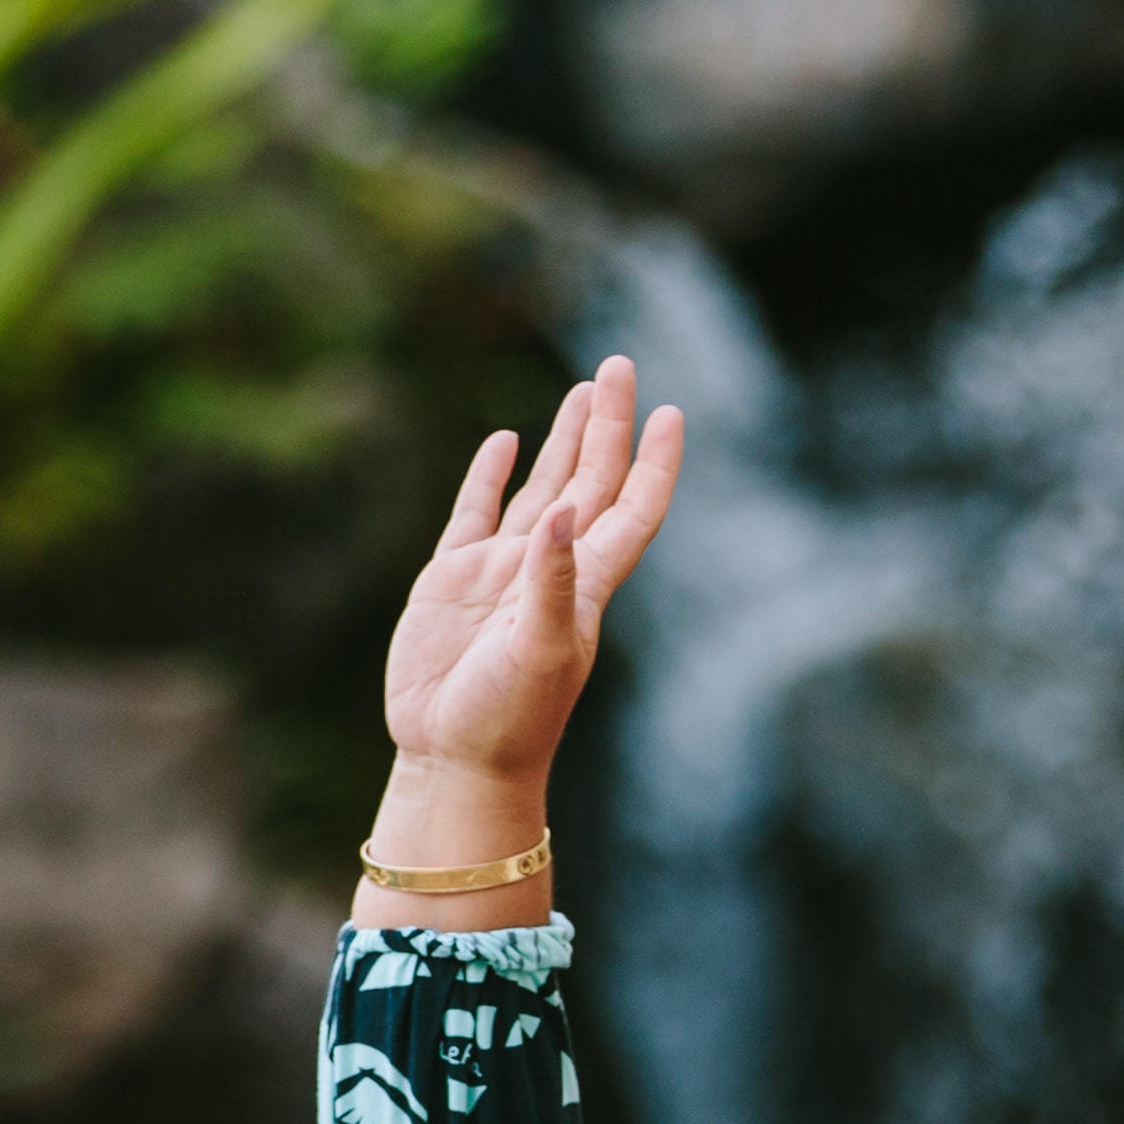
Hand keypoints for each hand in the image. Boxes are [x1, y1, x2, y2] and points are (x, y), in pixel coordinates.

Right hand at [379, 360, 689, 798]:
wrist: (452, 759)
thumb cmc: (509, 718)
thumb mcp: (540, 650)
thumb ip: (552, 580)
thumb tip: (565, 508)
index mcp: (586, 584)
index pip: (632, 508)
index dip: (655, 462)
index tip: (671, 411)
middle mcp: (551, 568)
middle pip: (592, 480)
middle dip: (607, 425)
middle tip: (618, 364)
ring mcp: (501, 571)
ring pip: (542, 487)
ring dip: (564, 440)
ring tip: (582, 390)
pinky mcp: (452, 579)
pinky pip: (476, 511)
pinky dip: (491, 475)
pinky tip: (506, 441)